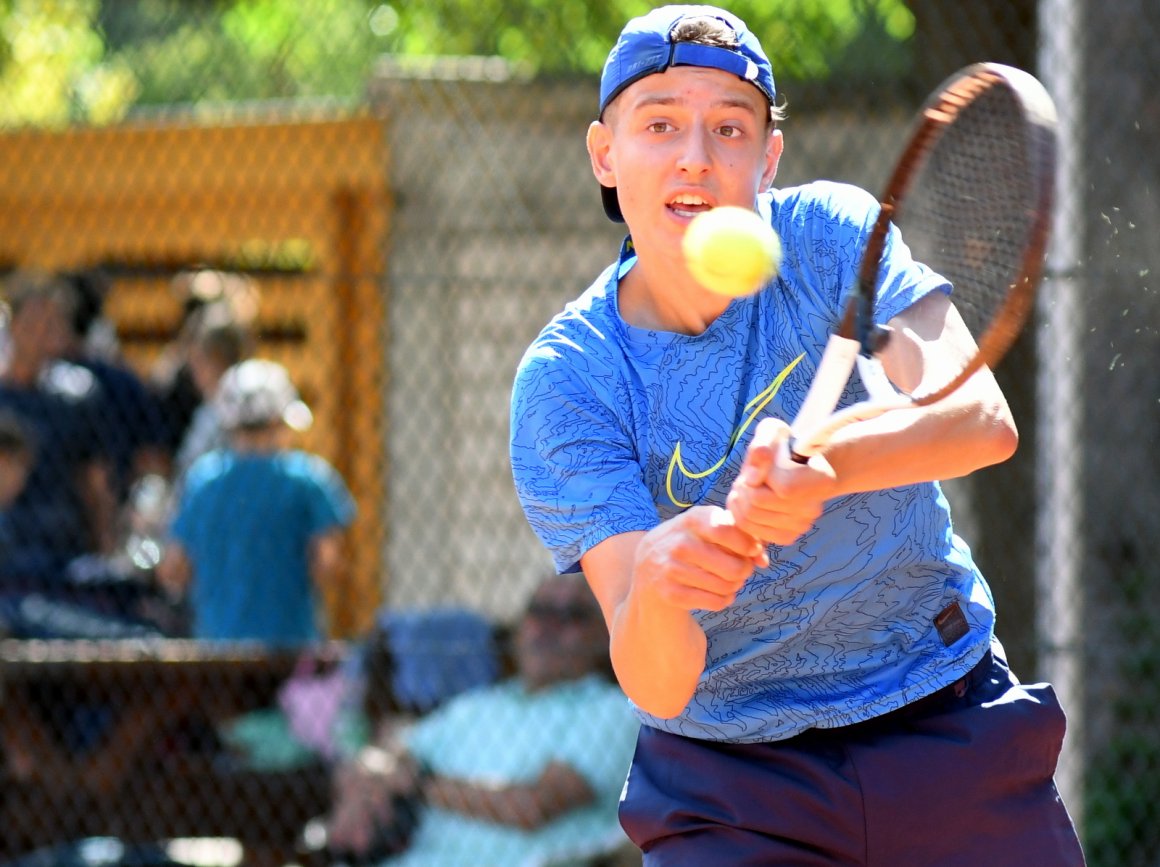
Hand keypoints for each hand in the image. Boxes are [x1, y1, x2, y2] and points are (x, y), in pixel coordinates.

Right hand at [631, 505, 766, 612]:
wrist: (648, 568)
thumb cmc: (691, 545)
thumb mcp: (708, 529)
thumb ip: (740, 537)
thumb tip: (762, 560)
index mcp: (691, 519)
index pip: (728, 531)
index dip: (748, 545)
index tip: (751, 551)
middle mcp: (679, 542)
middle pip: (735, 567)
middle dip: (744, 571)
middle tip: (739, 570)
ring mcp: (672, 569)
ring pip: (727, 587)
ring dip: (734, 587)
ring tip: (727, 581)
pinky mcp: (671, 593)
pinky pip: (715, 602)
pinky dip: (723, 600)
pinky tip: (716, 594)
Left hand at [726, 417, 834, 545]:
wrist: (795, 467)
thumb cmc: (783, 445)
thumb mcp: (773, 431)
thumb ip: (762, 444)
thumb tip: (752, 476)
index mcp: (821, 480)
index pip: (782, 488)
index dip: (761, 474)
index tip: (761, 463)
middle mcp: (814, 508)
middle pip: (758, 505)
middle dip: (743, 487)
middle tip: (746, 476)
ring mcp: (802, 526)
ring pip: (750, 519)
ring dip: (739, 500)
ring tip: (746, 486)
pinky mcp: (788, 537)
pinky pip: (753, 532)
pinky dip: (742, 516)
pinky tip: (747, 501)